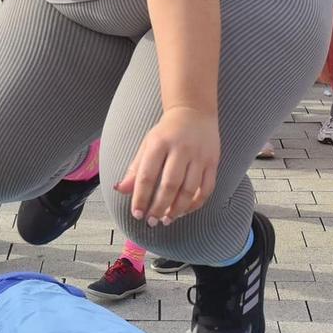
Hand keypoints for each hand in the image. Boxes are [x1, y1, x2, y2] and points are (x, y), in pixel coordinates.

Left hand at [116, 106, 219, 224]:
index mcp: (159, 143)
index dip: (140, 197)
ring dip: (177, 209)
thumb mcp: (147, 145)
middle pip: (169, 185)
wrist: (194, 112)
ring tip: (167, 219)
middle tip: (151, 221)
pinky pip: (206, 188)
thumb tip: (120, 189)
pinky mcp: (213, 161)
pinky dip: (195, 203)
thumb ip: (135, 169)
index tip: (136, 213)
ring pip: (189, 190)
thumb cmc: (167, 132)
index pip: (147, 176)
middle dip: (159, 207)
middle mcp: (181, 149)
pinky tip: (184, 210)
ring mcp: (199, 156)